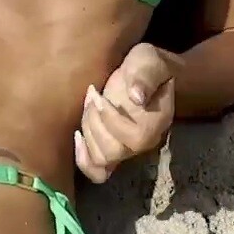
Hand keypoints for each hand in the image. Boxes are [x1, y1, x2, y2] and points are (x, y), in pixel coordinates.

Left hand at [74, 43, 175, 183]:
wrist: (143, 72)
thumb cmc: (146, 66)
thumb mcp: (149, 62)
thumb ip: (145, 77)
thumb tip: (137, 97)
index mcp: (156, 125)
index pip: (135, 137)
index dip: (110, 118)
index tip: (97, 94)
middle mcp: (142, 144)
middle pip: (113, 152)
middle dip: (94, 122)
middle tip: (92, 95)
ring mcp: (126, 149)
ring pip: (101, 159)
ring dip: (88, 131)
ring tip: (88, 104)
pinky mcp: (111, 149)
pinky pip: (97, 171)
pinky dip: (83, 159)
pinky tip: (77, 136)